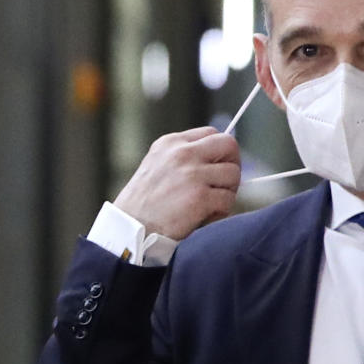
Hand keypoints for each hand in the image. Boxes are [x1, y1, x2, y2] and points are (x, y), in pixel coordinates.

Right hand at [113, 127, 240, 239]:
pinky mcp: (200, 197)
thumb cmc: (145, 203)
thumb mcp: (159, 165)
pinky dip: (221, 211)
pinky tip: (205, 217)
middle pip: (229, 145)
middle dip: (233, 164)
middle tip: (223, 184)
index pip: (212, 133)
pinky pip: (228, 199)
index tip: (218, 167)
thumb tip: (220, 159)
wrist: (130, 229)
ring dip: (227, 191)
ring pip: (233, 174)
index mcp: (171, 143)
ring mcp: (192, 174)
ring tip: (210, 204)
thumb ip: (186, 158)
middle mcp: (182, 153)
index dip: (221, 151)